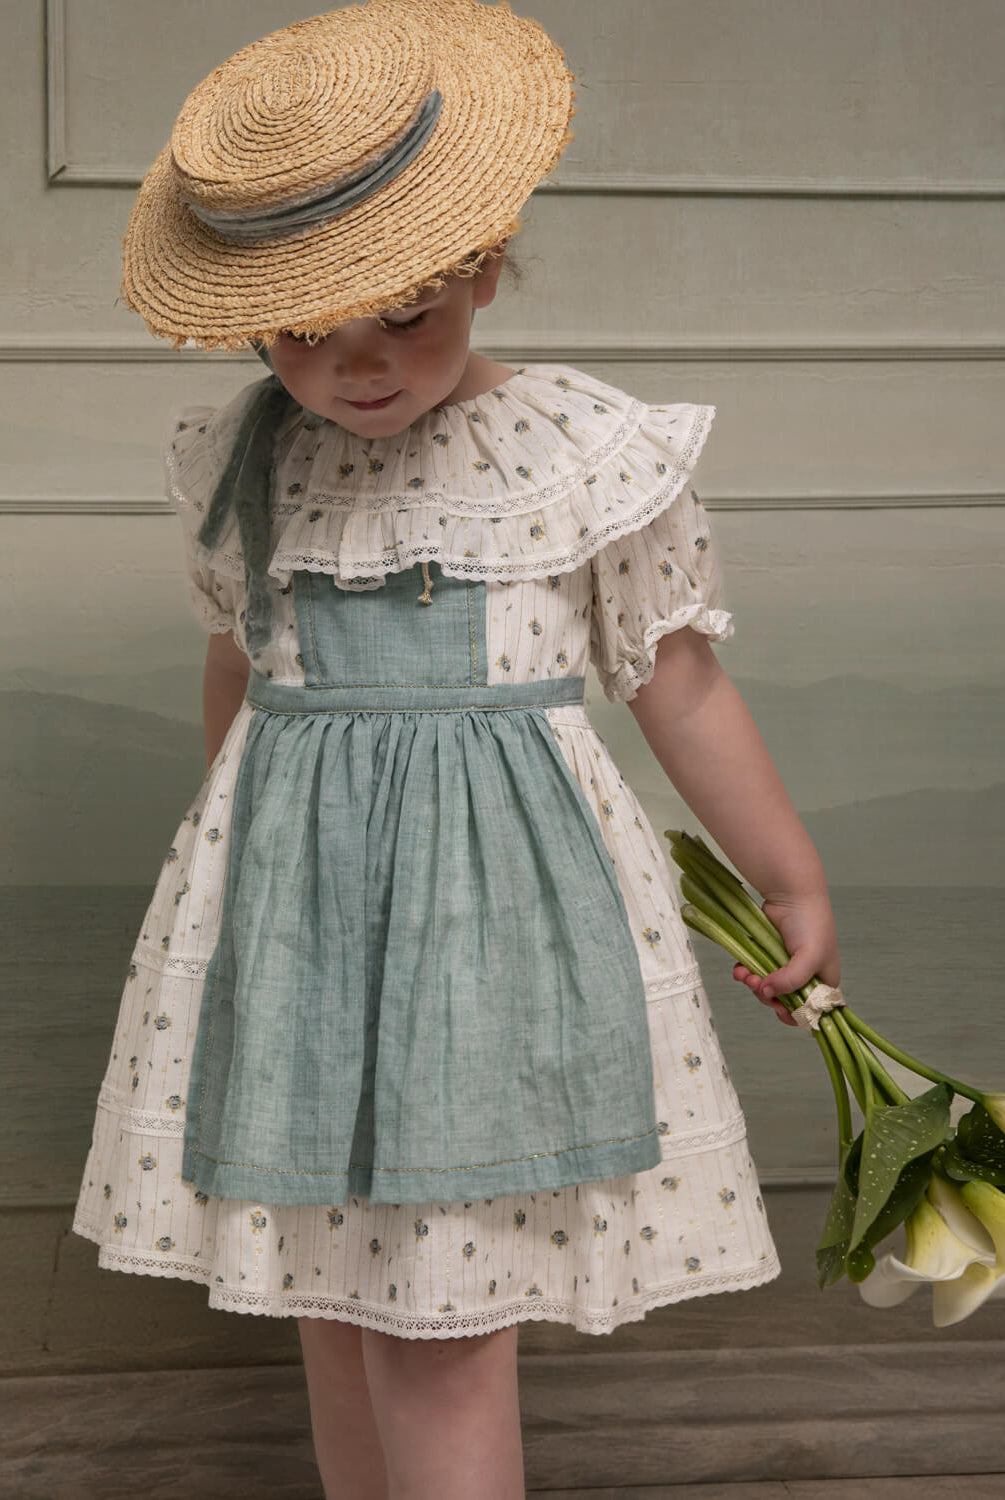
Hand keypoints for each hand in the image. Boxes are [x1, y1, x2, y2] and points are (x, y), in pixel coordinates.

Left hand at [732, 886, 839, 1026]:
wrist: (792, 892)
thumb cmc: (810, 924)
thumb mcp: (809, 956)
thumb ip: (791, 981)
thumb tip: (766, 992)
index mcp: (824, 981)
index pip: (811, 1010)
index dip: (793, 1014)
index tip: (778, 1008)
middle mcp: (806, 976)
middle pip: (783, 1001)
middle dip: (767, 996)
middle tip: (756, 984)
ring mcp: (786, 966)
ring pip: (766, 988)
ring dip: (753, 984)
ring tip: (744, 974)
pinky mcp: (768, 955)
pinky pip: (755, 972)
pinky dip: (746, 973)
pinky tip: (740, 969)